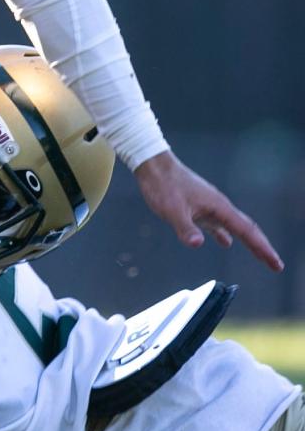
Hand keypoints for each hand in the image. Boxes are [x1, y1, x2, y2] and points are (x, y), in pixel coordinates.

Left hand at [133, 151, 283, 271]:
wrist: (153, 165)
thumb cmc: (163, 185)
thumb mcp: (172, 210)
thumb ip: (185, 227)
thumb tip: (198, 243)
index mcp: (218, 206)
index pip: (247, 231)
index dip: (262, 249)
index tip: (276, 264)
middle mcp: (218, 206)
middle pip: (246, 229)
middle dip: (261, 247)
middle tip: (275, 265)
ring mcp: (209, 206)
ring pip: (234, 226)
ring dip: (247, 241)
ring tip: (259, 255)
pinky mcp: (198, 207)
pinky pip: (217, 223)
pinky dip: (225, 234)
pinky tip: (225, 243)